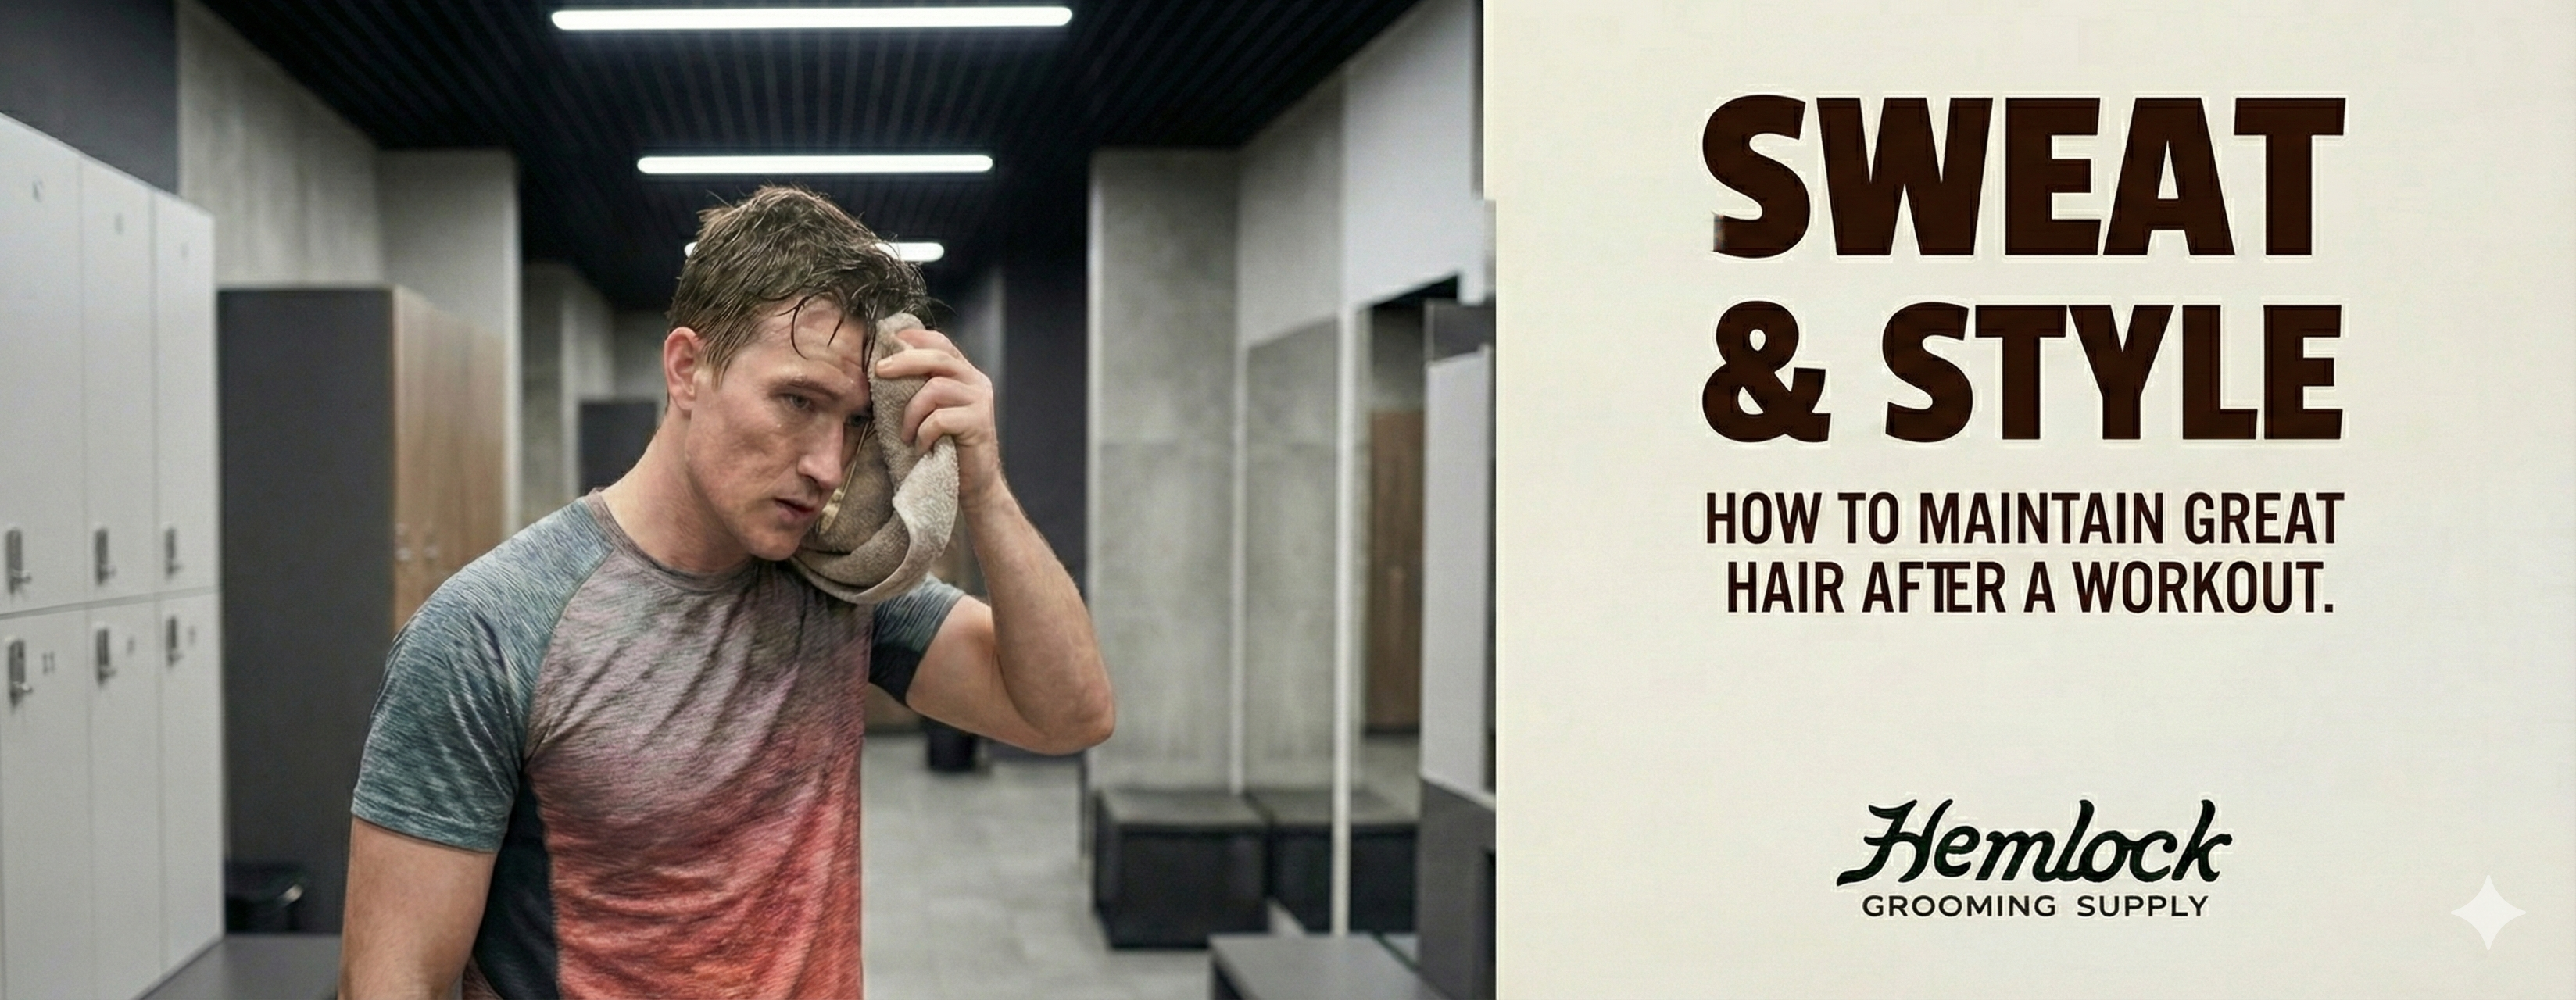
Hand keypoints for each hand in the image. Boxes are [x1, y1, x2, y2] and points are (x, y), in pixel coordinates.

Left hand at [874, 325, 1003, 500]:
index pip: (940, 342)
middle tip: (878, 371)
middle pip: (939, 356)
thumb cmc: (944, 448)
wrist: (973, 486)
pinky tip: (921, 447)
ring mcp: (980, 401)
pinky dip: (923, 433)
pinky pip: (940, 419)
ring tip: (906, 434)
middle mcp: (976, 381)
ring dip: (912, 412)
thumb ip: (919, 387)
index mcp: (964, 374)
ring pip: (936, 388)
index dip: (913, 338)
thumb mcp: (930, 411)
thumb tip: (881, 367)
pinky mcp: (979, 423)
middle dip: (904, 360)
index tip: (886, 342)